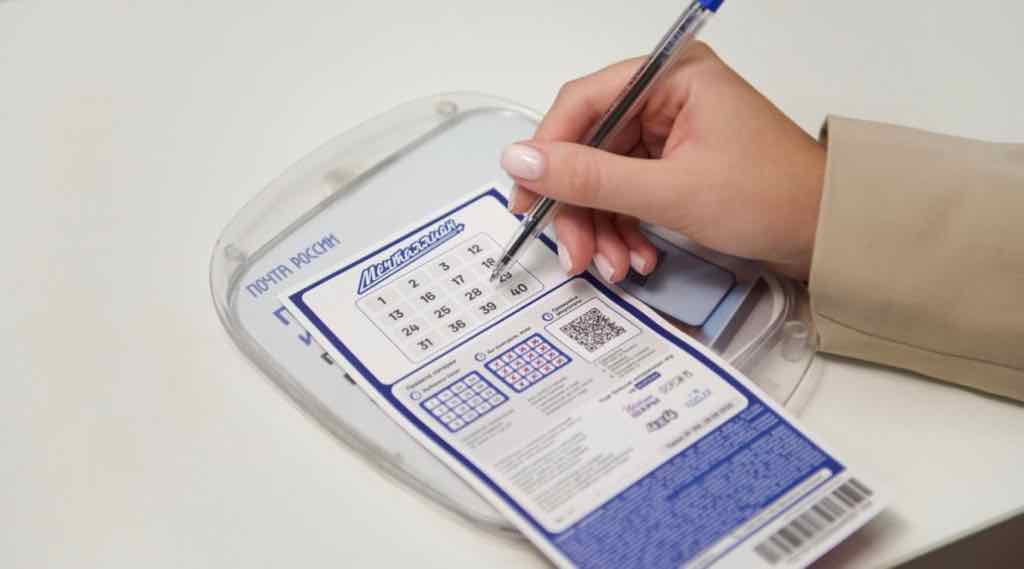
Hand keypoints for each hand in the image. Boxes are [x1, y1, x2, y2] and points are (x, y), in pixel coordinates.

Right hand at [501, 43, 825, 280]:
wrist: (828, 234)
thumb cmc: (776, 197)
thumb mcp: (671, 191)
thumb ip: (591, 178)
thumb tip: (522, 161)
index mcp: (670, 76)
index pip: (582, 104)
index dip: (547, 153)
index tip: (527, 196)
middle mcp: (665, 97)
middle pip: (589, 148)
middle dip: (580, 208)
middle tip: (573, 251)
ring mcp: (669, 132)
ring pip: (604, 177)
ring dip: (602, 227)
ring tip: (613, 265)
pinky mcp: (673, 164)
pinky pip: (626, 193)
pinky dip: (623, 229)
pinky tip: (634, 257)